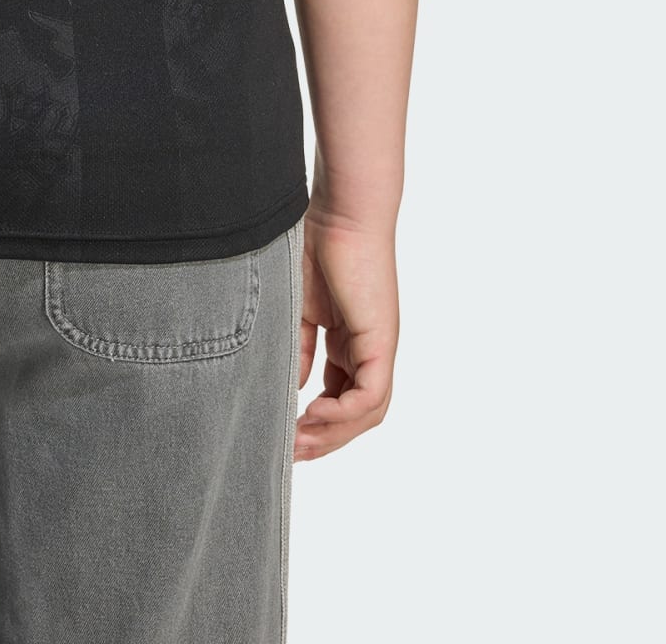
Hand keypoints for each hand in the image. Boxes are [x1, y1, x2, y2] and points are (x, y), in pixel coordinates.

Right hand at [296, 213, 397, 460]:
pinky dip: (344, 413)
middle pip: (355, 413)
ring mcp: (378, 347)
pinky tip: (313, 414)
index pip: (339, 395)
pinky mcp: (380, 342)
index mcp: (349, 340)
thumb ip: (297, 346)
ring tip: (300, 442)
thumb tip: (293, 387)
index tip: (285, 435)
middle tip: (290, 454)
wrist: (341, 212)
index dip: (315, 421)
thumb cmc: (315, 244)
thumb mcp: (298, 307)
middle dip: (323, 438)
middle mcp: (368, 349)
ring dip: (333, 434)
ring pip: (366, 412)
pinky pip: (370, 395)